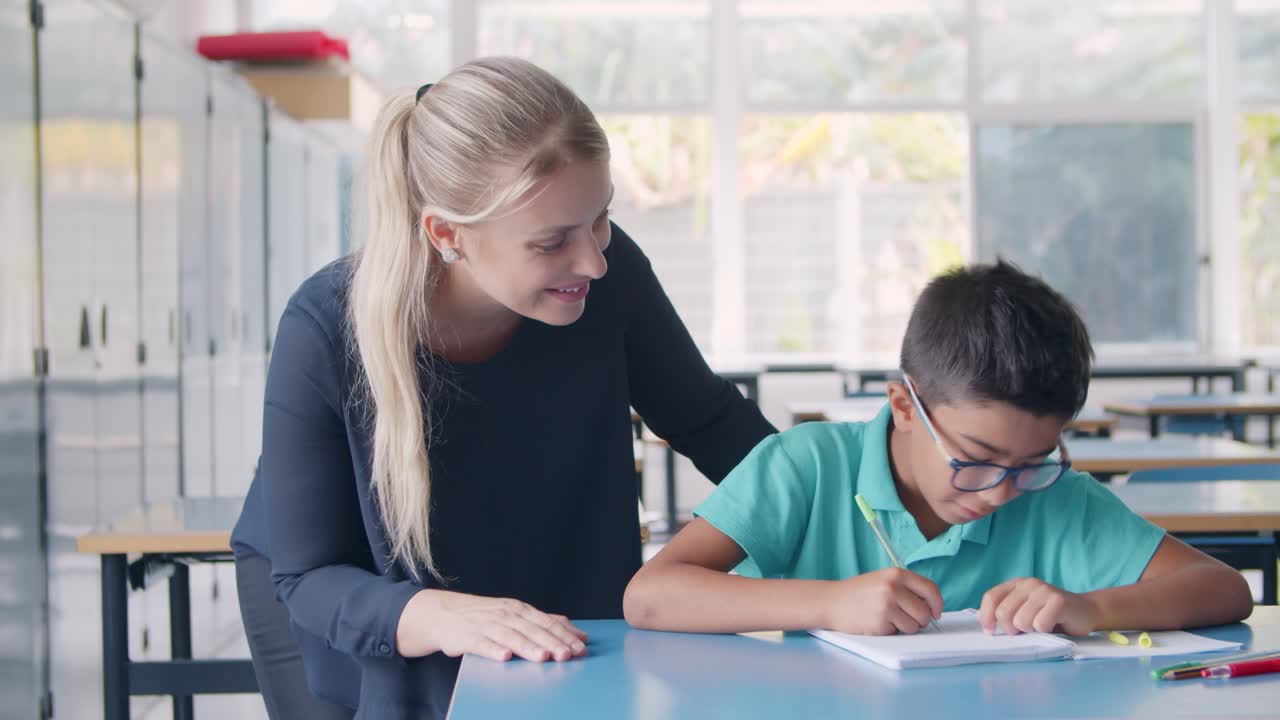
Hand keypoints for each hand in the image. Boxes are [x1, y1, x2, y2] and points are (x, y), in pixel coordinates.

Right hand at [396, 590, 588, 661]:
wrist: (442, 614)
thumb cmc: (485, 617)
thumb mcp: (517, 615)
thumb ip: (547, 623)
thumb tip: (579, 633)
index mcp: (520, 609)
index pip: (546, 622)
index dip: (564, 635)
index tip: (580, 648)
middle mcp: (506, 615)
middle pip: (532, 630)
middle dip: (551, 643)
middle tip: (567, 655)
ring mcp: (487, 625)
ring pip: (511, 637)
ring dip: (528, 647)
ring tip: (543, 657)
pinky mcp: (468, 637)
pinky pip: (482, 644)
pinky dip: (493, 650)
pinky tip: (504, 657)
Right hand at [823, 567, 943, 634]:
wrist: (831, 601)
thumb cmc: (858, 593)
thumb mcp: (883, 580)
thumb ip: (906, 589)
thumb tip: (932, 608)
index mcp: (896, 574)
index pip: (930, 589)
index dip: (937, 603)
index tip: (936, 612)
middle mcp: (893, 587)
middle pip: (925, 611)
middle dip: (920, 620)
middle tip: (906, 618)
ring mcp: (886, 605)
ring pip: (915, 625)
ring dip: (906, 627)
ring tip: (888, 619)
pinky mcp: (880, 622)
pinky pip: (899, 633)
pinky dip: (891, 631)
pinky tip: (877, 622)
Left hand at [978, 578, 1100, 635]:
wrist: (1087, 612)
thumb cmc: (1052, 617)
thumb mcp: (1025, 612)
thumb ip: (1008, 614)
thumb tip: (988, 629)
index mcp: (1016, 584)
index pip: (991, 598)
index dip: (987, 617)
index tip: (991, 632)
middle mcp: (1028, 584)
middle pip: (1003, 613)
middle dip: (1012, 630)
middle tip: (1027, 631)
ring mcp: (1043, 590)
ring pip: (1021, 622)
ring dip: (1032, 631)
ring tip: (1043, 626)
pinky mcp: (1058, 600)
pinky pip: (1040, 624)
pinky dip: (1046, 631)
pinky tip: (1054, 625)